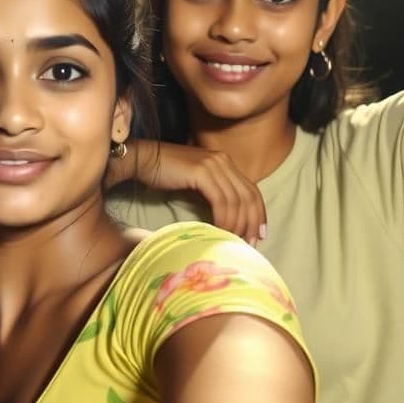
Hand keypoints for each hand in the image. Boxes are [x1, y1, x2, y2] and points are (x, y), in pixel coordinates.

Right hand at [119, 141, 266, 245]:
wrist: (144, 159)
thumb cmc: (166, 173)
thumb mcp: (196, 181)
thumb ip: (213, 192)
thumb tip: (227, 217)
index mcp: (225, 162)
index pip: (251, 190)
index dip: (259, 214)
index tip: (259, 235)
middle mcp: (224, 161)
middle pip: (249, 196)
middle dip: (252, 223)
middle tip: (249, 243)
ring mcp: (214, 164)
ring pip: (235, 200)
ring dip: (236, 224)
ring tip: (232, 240)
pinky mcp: (202, 172)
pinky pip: (220, 200)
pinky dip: (223, 218)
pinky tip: (219, 230)